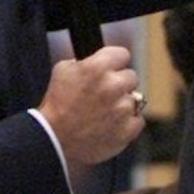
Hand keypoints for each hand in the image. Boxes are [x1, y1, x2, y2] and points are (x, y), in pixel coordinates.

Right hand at [37, 44, 143, 168]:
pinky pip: (138, 120)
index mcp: (97, 68)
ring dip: (123, 103)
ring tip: (105, 112)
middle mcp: (113, 86)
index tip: (111, 69)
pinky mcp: (128, 129)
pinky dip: (128, 123)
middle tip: (104, 94)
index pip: (122, 54)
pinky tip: (112, 124)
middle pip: (131, 76)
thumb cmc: (57, 105)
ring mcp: (122, 109)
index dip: (115, 62)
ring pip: (136, 99)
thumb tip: (98, 61)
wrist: (55, 139)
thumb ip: (86, 61)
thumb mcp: (63, 70)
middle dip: (119, 83)